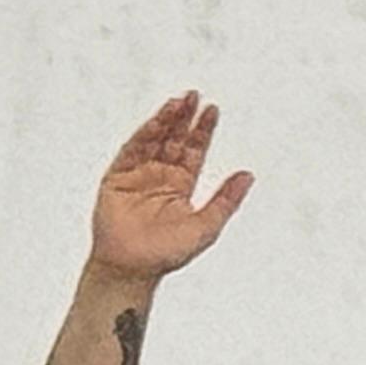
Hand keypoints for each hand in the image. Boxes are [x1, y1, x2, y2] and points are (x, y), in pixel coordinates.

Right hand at [87, 92, 250, 282]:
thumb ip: (227, 200)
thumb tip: (248, 176)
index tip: (212, 110)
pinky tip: (157, 121)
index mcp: (180, 186)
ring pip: (154, 140)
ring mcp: (137, 176)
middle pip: (174, 140)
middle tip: (194, 96)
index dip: (203, 131)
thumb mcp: (207, 225)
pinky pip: (132, 151)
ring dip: (166, 121)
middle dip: (184, 118)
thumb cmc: (166, 254)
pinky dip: (144, 134)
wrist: (132, 268)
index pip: (193, 151)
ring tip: (178, 102)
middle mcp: (159, 177)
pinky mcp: (117, 179)